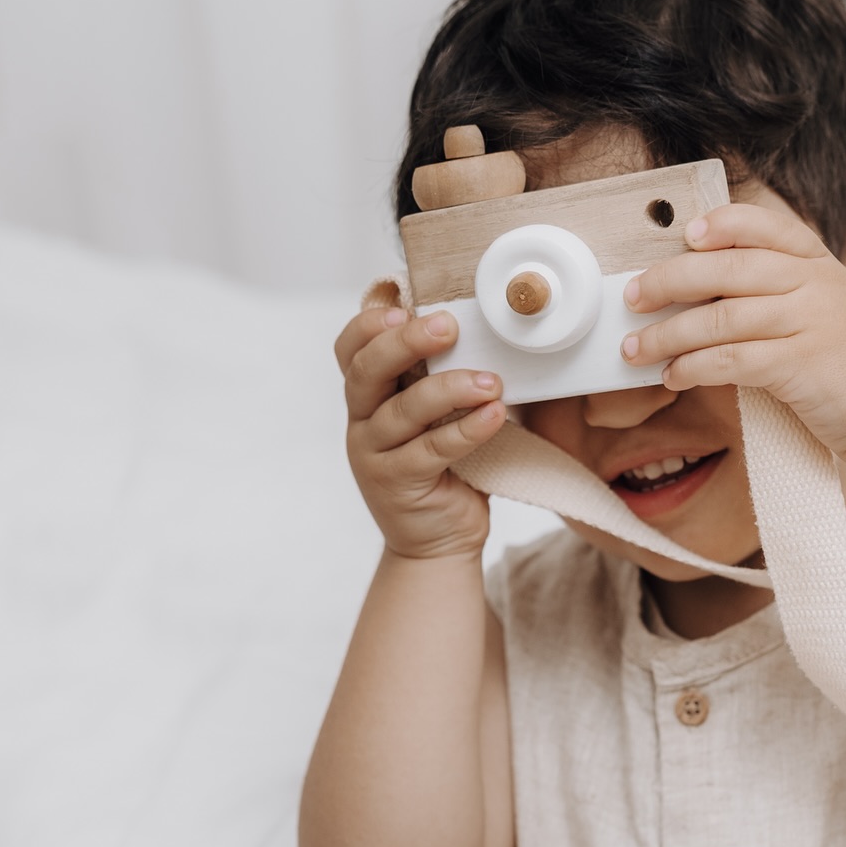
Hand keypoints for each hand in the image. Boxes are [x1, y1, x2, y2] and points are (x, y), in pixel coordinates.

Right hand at [334, 302, 505, 560]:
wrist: (441, 541)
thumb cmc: (445, 469)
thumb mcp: (434, 416)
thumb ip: (435, 377)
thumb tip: (476, 324)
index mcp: (368, 396)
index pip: (350, 348)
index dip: (369, 323)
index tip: (406, 305)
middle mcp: (362, 422)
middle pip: (367, 370)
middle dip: (406, 342)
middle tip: (449, 326)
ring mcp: (374, 455)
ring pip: (404, 410)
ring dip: (450, 388)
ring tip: (491, 382)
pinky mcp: (398, 484)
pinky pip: (433, 450)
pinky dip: (466, 429)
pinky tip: (495, 415)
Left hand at [620, 203, 845, 464]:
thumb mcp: (837, 317)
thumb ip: (790, 299)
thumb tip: (717, 303)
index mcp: (824, 266)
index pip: (767, 226)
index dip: (723, 225)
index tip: (687, 233)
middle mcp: (816, 285)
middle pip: (726, 268)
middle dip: (670, 280)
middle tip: (634, 295)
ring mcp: (810, 322)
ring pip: (720, 316)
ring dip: (668, 333)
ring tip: (636, 348)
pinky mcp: (801, 365)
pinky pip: (731, 359)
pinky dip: (693, 367)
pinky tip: (672, 376)